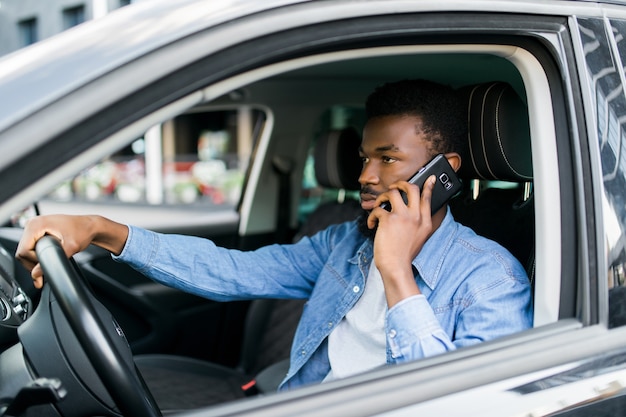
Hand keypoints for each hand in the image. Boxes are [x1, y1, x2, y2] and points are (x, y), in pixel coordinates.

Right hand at [15, 214, 127, 288]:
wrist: (90, 226)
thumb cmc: (83, 232)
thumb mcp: (70, 247)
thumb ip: (53, 260)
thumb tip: (36, 274)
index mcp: (36, 224)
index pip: (23, 250)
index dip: (33, 262)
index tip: (46, 265)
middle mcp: (32, 223)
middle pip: (22, 251)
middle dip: (32, 265)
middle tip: (43, 274)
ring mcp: (34, 226)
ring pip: (25, 250)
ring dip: (33, 262)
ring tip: (44, 269)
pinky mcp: (37, 230)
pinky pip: (30, 246)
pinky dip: (35, 256)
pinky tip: (43, 264)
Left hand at [366, 175, 436, 306]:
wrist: (396, 267)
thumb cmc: (404, 255)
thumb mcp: (419, 238)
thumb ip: (418, 224)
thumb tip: (412, 212)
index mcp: (424, 222)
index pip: (428, 198)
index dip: (429, 186)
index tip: (430, 178)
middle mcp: (416, 217)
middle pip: (411, 188)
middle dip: (401, 183)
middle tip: (394, 187)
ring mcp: (403, 217)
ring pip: (392, 192)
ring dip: (382, 197)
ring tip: (379, 206)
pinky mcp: (388, 220)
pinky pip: (378, 208)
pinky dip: (372, 216)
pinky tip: (372, 224)